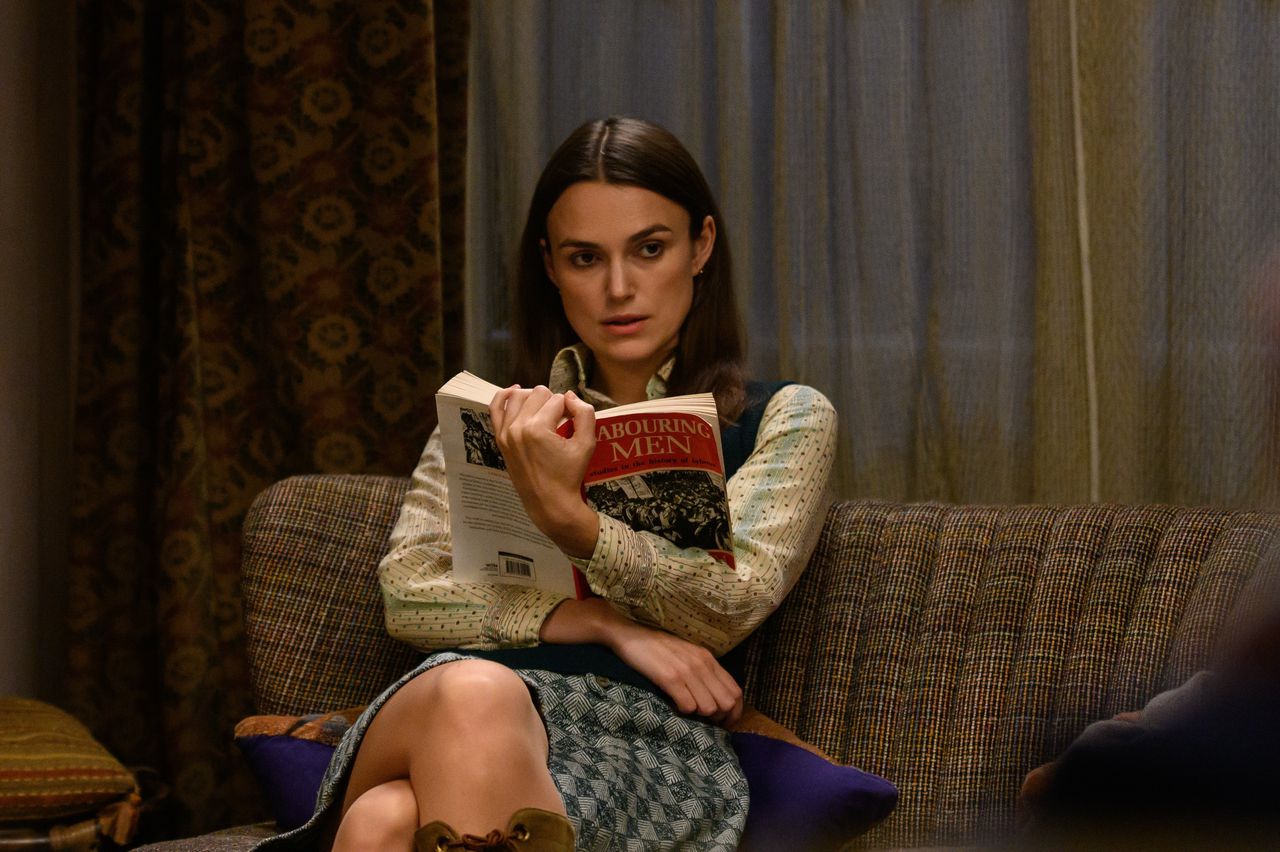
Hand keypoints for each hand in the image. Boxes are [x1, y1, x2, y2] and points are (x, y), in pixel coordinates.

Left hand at [490, 385, 598, 556]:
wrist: (549, 503)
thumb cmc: (569, 475)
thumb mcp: (587, 444)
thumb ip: (585, 414)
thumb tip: (570, 396)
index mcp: (538, 428)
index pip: (558, 400)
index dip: (570, 408)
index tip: (573, 423)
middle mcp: (518, 427)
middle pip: (539, 394)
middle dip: (552, 402)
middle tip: (561, 420)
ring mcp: (505, 433)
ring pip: (519, 395)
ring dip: (534, 398)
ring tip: (545, 411)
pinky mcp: (500, 438)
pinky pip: (496, 407)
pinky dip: (505, 396)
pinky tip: (516, 391)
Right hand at [540, 598, 743, 724]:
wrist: (629, 634)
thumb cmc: (657, 648)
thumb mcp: (687, 655)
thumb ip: (703, 672)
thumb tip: (716, 698)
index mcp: (708, 659)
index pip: (736, 692)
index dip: (733, 713)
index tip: (722, 723)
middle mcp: (702, 664)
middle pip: (726, 703)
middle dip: (718, 718)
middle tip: (703, 721)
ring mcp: (686, 670)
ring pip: (709, 708)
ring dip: (699, 716)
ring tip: (686, 711)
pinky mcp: (669, 677)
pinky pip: (688, 706)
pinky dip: (684, 712)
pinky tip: (674, 706)